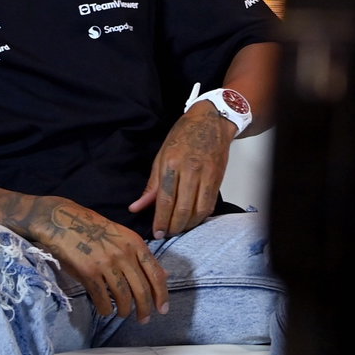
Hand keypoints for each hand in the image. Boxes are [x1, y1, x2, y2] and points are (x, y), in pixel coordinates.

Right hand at [25, 196, 168, 321]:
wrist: (63, 221)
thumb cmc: (95, 230)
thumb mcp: (124, 238)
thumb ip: (143, 257)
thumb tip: (165, 275)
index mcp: (136, 244)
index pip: (155, 274)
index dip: (162, 295)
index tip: (163, 309)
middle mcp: (124, 254)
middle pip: (141, 289)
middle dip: (145, 308)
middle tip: (144, 319)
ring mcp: (106, 263)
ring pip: (123, 295)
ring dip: (126, 310)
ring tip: (124, 314)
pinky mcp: (88, 272)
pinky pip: (102, 297)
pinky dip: (106, 309)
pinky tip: (106, 311)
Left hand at [131, 105, 234, 237]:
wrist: (211, 121)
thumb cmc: (183, 135)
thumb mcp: (161, 155)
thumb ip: (151, 185)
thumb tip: (136, 207)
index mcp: (172, 163)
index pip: (165, 199)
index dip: (160, 219)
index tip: (156, 232)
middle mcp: (190, 170)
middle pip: (182, 208)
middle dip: (173, 226)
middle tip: (166, 234)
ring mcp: (207, 175)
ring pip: (198, 210)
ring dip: (188, 224)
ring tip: (178, 229)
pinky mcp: (218, 179)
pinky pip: (210, 204)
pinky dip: (201, 216)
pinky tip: (193, 220)